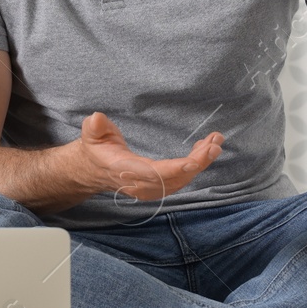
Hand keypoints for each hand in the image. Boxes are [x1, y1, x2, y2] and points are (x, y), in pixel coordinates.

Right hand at [72, 112, 223, 201]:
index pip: (152, 173)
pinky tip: (205, 149)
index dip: (174, 169)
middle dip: (197, 162)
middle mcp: (140, 184)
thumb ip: (95, 127)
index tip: (194, 161)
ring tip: (215, 142)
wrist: (94, 168)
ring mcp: (150, 189)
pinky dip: (196, 165)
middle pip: (174, 178)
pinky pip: (181, 179)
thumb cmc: (96, 148)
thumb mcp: (91, 134)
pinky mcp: (158, 188)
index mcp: (124, 170)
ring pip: (181, 180)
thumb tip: (97, 119)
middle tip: (214, 143)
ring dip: (201, 162)